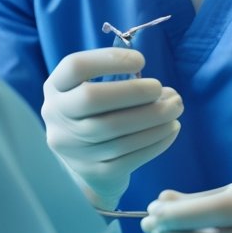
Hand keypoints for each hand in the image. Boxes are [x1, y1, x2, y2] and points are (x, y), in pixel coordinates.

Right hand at [42, 47, 182, 209]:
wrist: (85, 166)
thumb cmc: (97, 115)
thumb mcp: (94, 91)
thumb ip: (124, 83)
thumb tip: (166, 93)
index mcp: (56, 88)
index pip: (74, 67)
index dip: (108, 60)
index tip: (140, 60)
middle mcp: (57, 117)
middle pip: (92, 99)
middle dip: (133, 91)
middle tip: (161, 87)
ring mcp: (73, 148)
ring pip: (114, 130)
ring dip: (153, 117)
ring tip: (175, 108)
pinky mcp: (94, 172)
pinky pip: (129, 156)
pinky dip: (156, 141)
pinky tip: (171, 129)